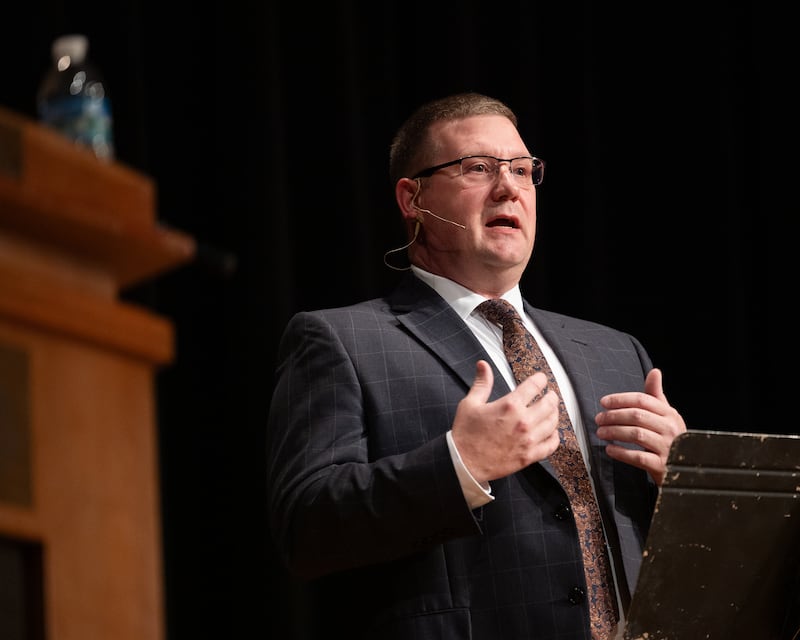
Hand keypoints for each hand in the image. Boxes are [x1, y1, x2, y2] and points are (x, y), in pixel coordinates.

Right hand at [451, 360, 560, 483]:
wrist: (464, 462)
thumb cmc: (466, 433)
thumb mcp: (470, 403)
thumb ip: (482, 383)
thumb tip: (483, 365)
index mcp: (510, 405)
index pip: (534, 386)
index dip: (540, 379)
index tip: (541, 378)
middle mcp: (523, 421)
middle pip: (549, 404)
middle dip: (551, 396)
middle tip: (550, 395)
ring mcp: (528, 440)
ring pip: (552, 423)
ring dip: (554, 414)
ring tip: (552, 411)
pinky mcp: (529, 456)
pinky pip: (551, 445)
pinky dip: (555, 437)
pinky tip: (552, 433)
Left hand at [595, 368, 686, 485]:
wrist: (687, 469)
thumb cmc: (671, 438)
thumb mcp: (667, 416)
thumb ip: (656, 396)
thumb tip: (655, 371)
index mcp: (670, 414)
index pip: (642, 400)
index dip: (620, 399)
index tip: (604, 402)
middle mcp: (671, 429)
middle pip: (636, 416)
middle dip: (613, 416)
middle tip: (599, 419)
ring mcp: (668, 448)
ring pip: (636, 434)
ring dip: (614, 432)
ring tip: (601, 432)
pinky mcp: (662, 466)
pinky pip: (638, 457)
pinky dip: (621, 452)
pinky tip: (610, 449)